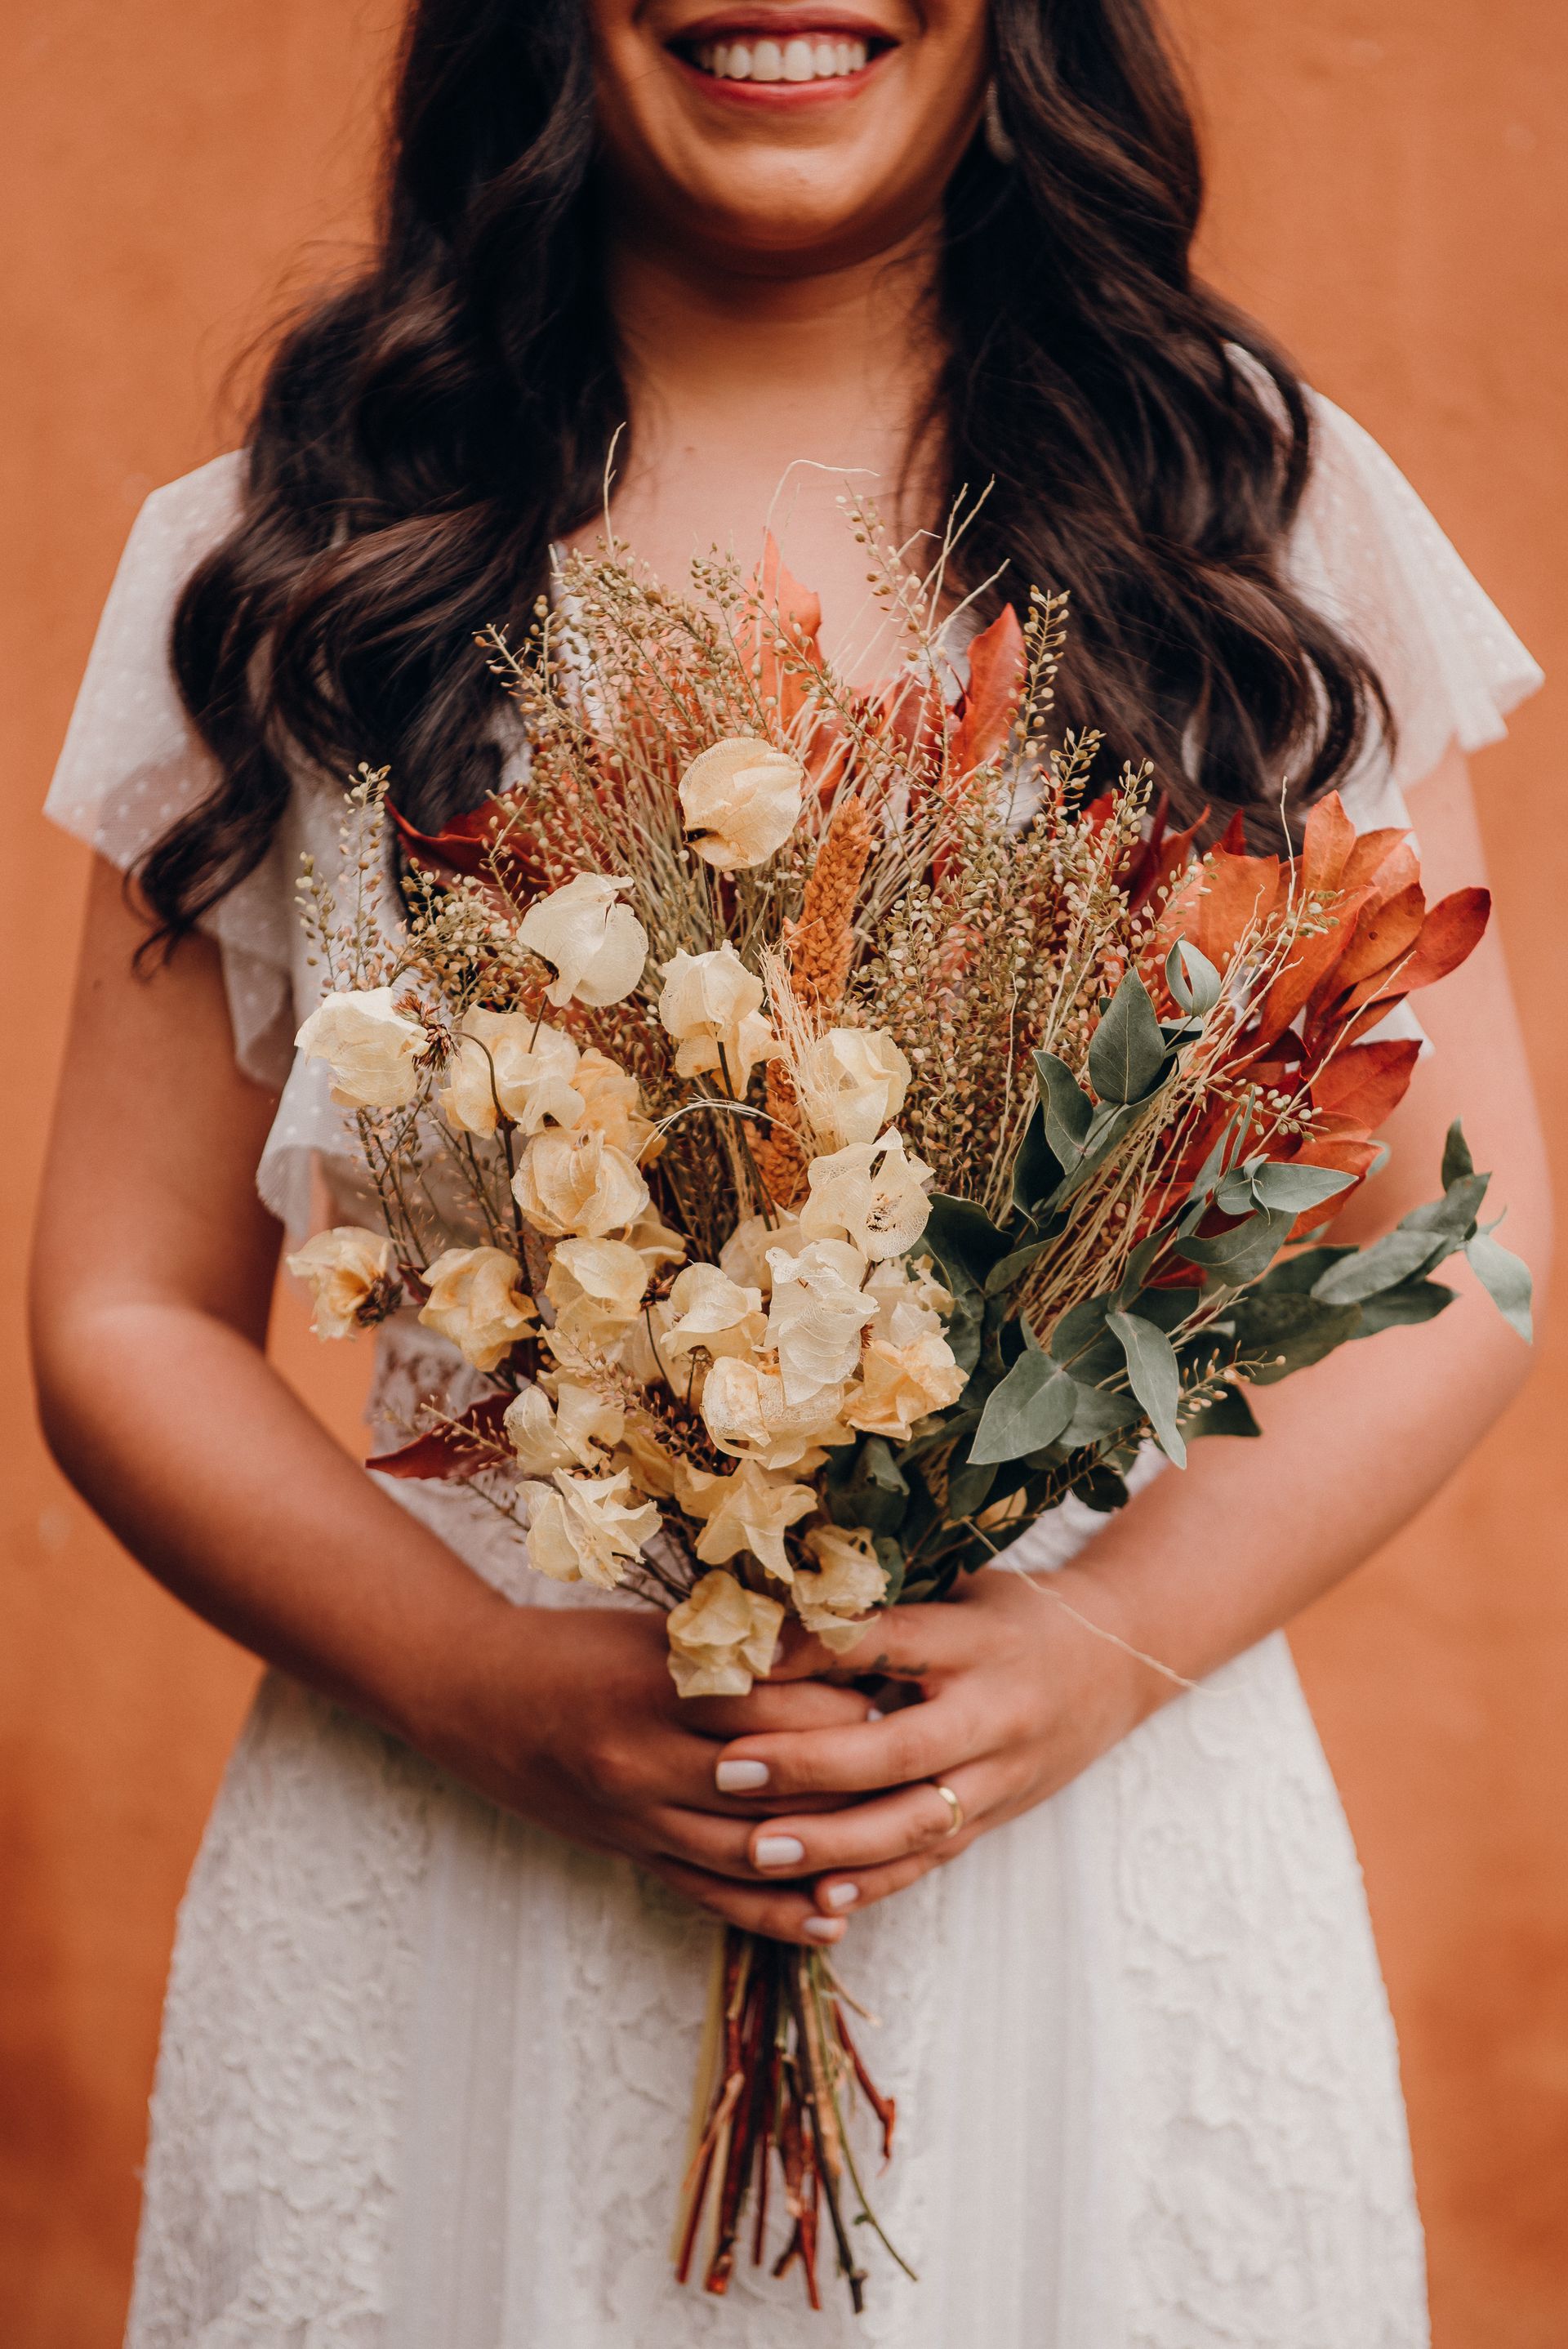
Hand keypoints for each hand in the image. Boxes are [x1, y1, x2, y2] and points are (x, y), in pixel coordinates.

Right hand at [419, 1599, 880, 1945]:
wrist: (473, 1696)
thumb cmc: (573, 1648)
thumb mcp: (653, 1630)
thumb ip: (737, 1645)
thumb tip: (840, 1644)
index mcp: (657, 1686)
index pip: (778, 1703)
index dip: (847, 1696)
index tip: (900, 1685)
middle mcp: (648, 1759)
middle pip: (779, 1782)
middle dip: (855, 1773)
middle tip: (921, 1757)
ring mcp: (639, 1817)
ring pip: (755, 1850)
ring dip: (831, 1846)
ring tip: (897, 1830)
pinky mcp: (632, 1855)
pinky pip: (713, 1896)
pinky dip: (775, 1913)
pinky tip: (833, 1919)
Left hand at [709, 1566, 1160, 1924]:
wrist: (1117, 1663)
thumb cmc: (1012, 1613)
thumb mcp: (959, 1588)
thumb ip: (883, 1604)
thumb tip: (766, 1607)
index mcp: (977, 1639)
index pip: (889, 1644)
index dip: (813, 1652)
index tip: (740, 1660)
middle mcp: (995, 1711)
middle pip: (900, 1749)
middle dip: (810, 1765)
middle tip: (728, 1771)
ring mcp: (1001, 1775)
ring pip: (916, 1822)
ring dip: (833, 1843)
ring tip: (756, 1851)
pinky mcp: (997, 1818)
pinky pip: (933, 1859)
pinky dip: (877, 1883)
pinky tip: (818, 1901)